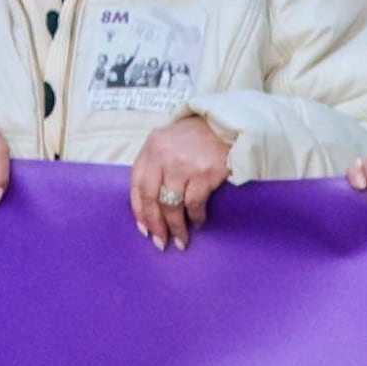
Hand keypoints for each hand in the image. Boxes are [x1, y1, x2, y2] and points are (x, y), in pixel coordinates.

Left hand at [130, 113, 237, 248]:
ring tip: (181, 240)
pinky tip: (199, 222)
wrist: (230, 123)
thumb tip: (150, 206)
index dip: (140, 211)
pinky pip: (195, 203)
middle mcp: (164, 156)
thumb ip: (156, 166)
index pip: (136, 186)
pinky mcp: (206, 172)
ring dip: (176, 227)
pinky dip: (196, 216)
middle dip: (155, 224)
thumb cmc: (197, 136)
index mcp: (151, 148)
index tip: (145, 230)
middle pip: (151, 198)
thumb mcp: (168, 143)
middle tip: (160, 242)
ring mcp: (185, 164)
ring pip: (172, 205)